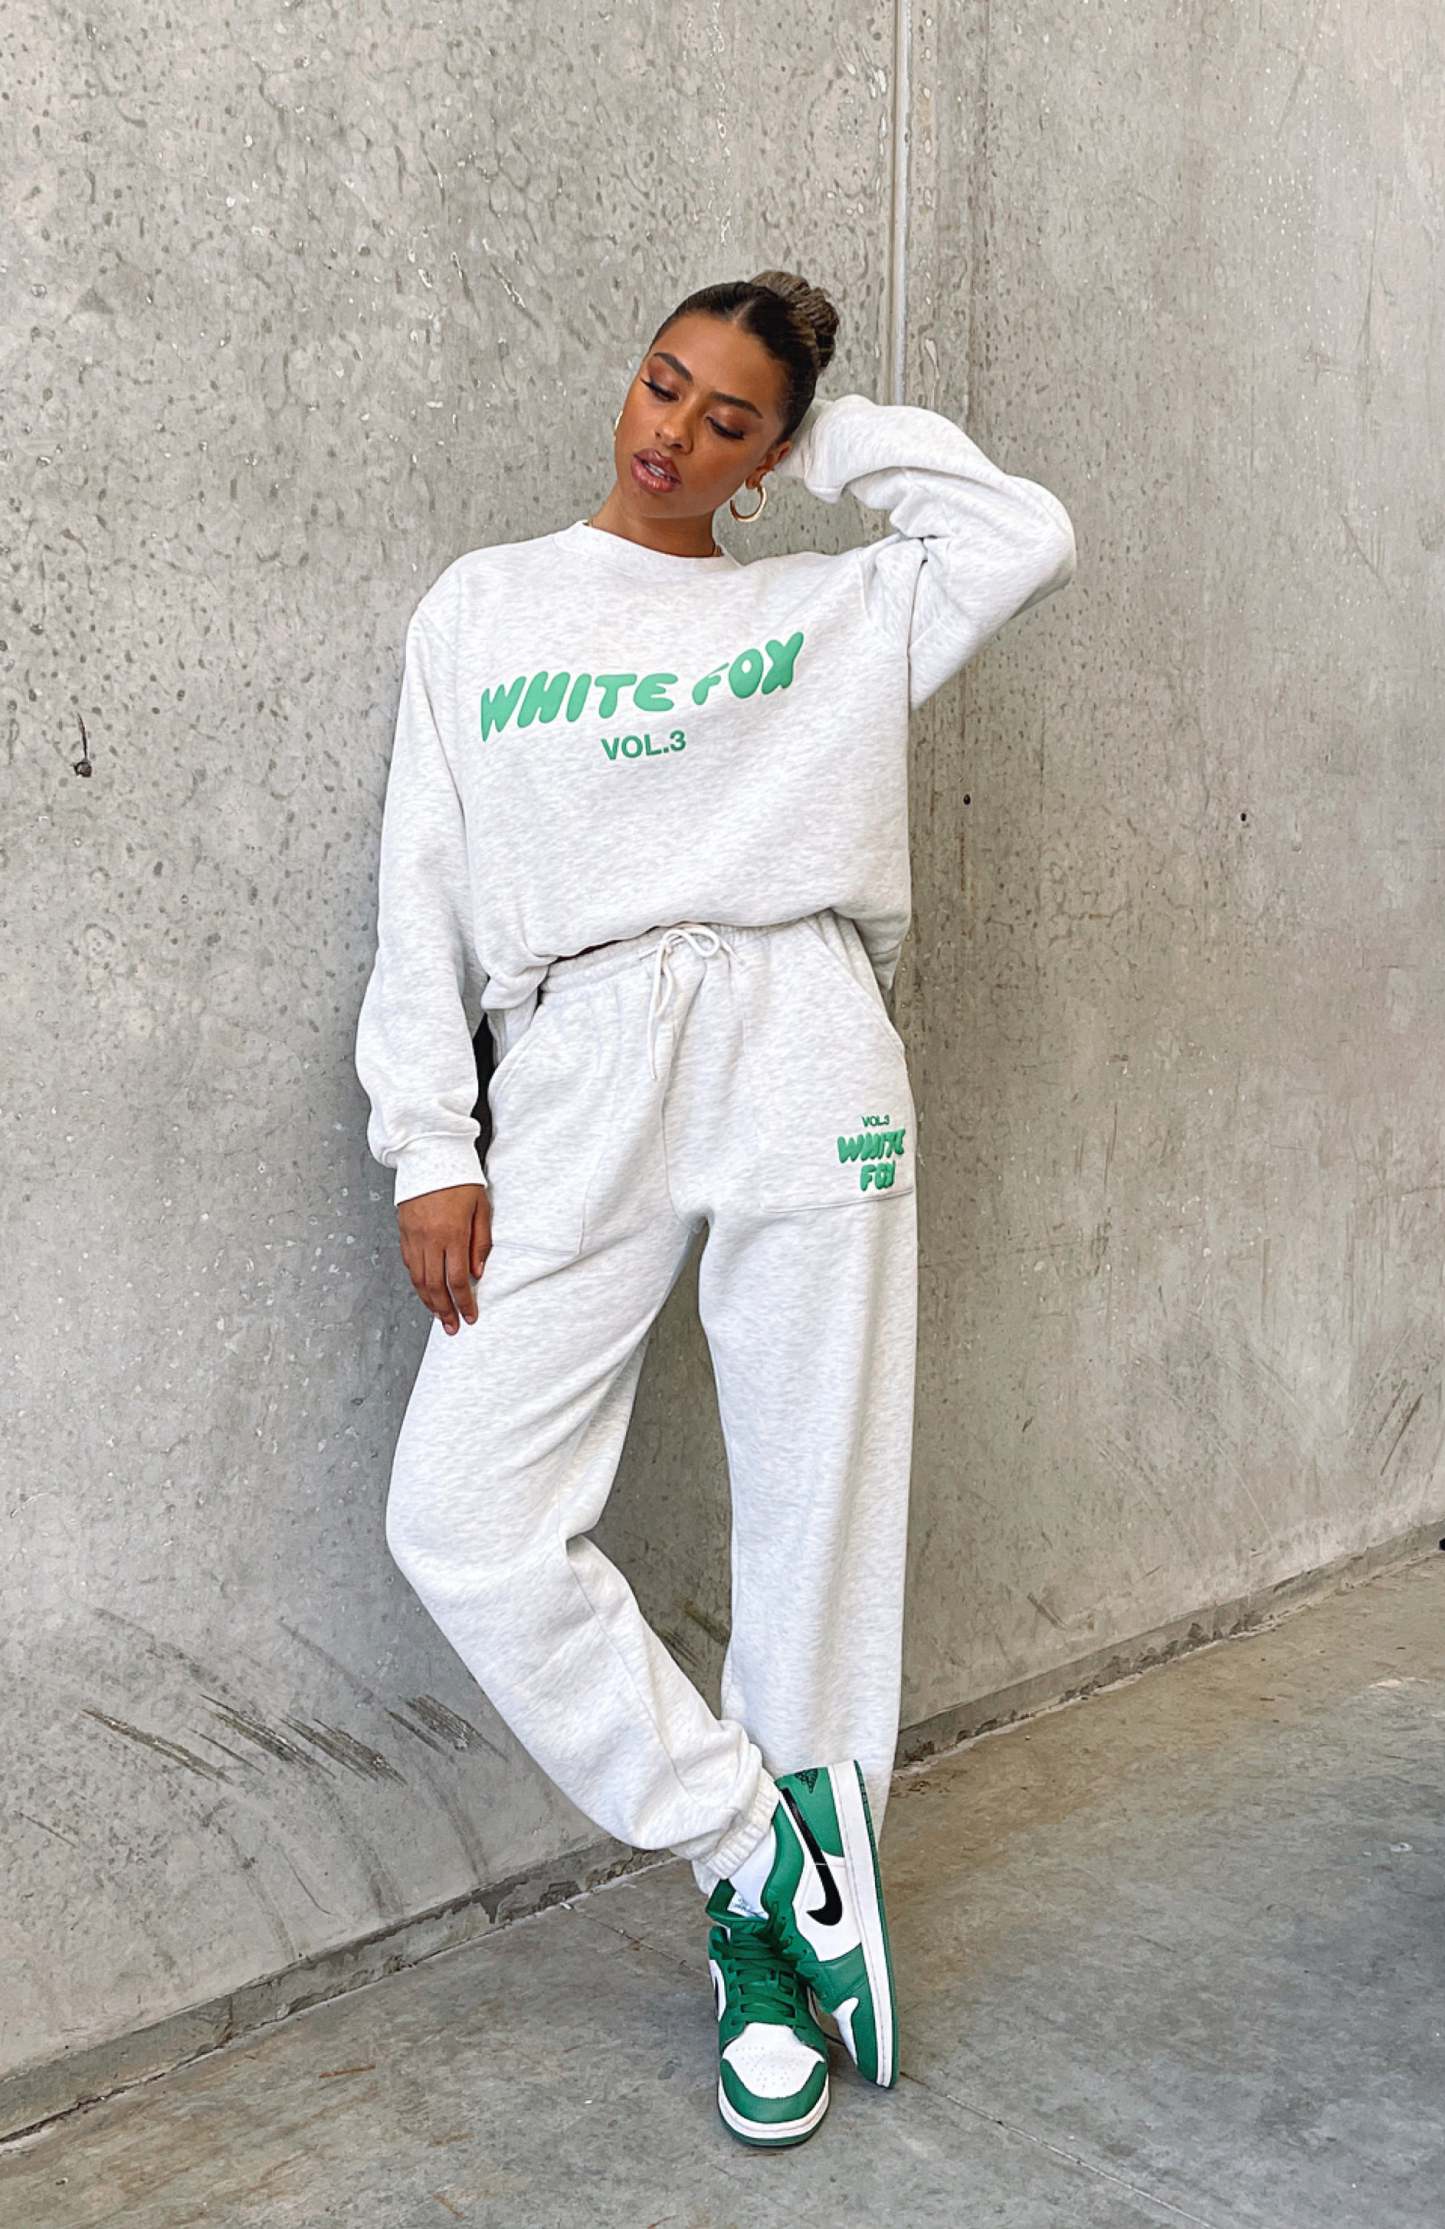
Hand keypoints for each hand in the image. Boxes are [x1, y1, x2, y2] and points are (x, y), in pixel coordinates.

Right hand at [397, 1182, 490, 1333]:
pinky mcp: (403, 1232)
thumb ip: (480, 1243)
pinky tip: (425, 1290)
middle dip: (444, 1310)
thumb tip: (476, 1274)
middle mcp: (429, 1239)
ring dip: (428, 1301)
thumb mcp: (481, 1209)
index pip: (457, 1280)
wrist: (429, 1155)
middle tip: (452, 1327)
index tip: (470, 1317)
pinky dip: (417, 1282)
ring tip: (438, 1316)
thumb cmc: (460, 1179)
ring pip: (418, 1279)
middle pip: (435, 1286)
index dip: (464, 1303)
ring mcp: (413, 1237)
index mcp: (451, 1234)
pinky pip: (409, 1264)